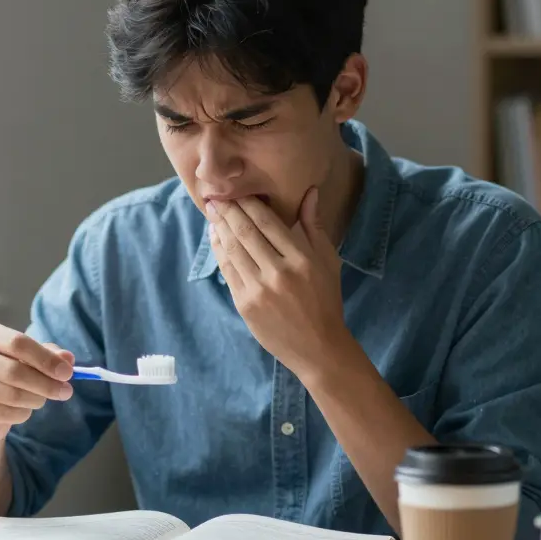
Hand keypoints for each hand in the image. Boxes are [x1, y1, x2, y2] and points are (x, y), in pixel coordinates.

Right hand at [0, 323, 74, 441]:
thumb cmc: (8, 375)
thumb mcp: (31, 359)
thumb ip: (50, 355)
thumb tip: (67, 359)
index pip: (18, 343)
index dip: (46, 359)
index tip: (67, 373)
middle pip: (14, 370)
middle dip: (46, 383)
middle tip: (66, 392)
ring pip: (11, 395)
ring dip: (36, 400)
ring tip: (41, 399)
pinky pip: (4, 414)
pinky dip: (22, 414)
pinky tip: (21, 410)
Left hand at [207, 188, 349, 381]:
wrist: (318, 348)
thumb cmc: (325, 300)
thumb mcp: (328, 261)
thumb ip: (313, 226)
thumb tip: (309, 192)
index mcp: (301, 259)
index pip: (267, 222)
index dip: (248, 204)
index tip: (236, 191)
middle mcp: (278, 272)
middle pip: (245, 232)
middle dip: (228, 211)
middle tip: (215, 197)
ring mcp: (258, 289)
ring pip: (232, 250)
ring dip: (219, 228)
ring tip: (213, 213)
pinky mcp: (245, 304)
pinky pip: (227, 271)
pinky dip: (219, 251)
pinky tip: (216, 238)